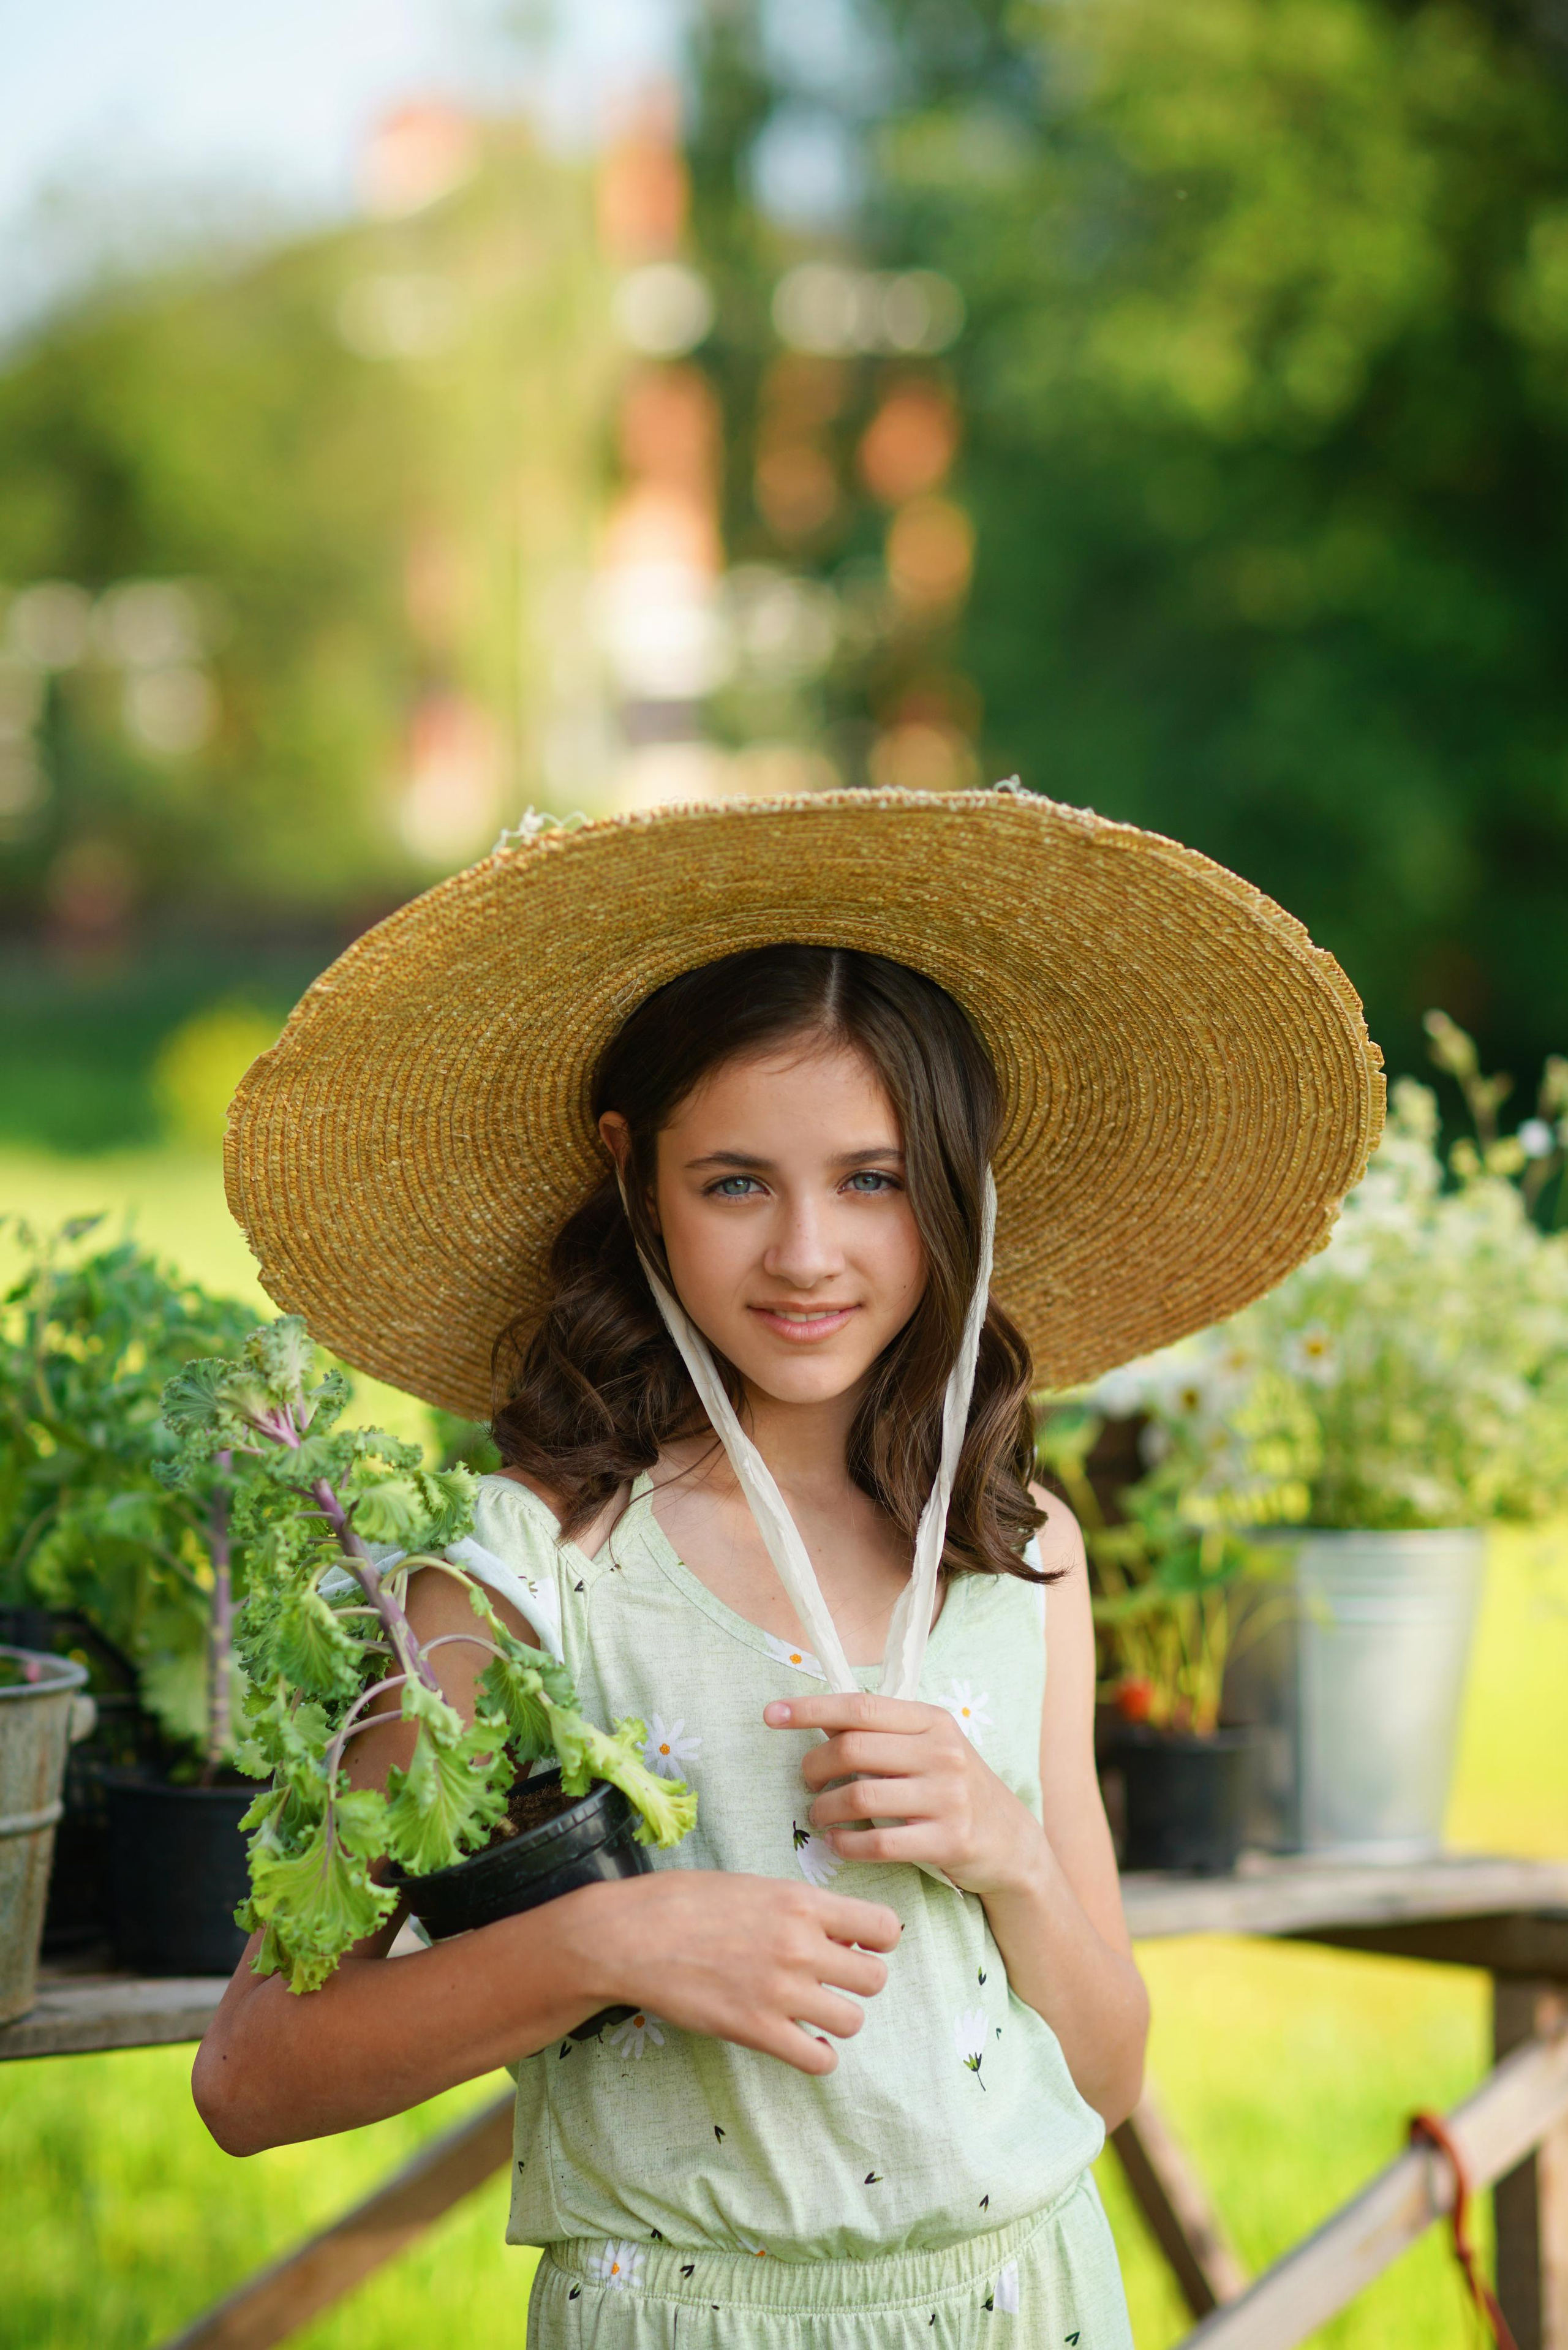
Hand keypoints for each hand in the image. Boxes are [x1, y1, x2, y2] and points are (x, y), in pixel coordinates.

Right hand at [571, 1867, 900, 2076]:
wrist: (632, 1937)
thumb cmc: (686, 1902)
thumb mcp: (752, 1886)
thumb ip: (799, 1909)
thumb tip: (838, 1934)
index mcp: (801, 1902)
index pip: (884, 1927)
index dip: (878, 1940)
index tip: (859, 1944)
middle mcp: (800, 1946)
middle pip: (875, 1979)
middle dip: (859, 1980)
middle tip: (832, 1979)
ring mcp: (781, 1991)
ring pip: (852, 2021)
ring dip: (837, 2018)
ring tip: (811, 2010)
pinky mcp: (757, 2030)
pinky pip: (819, 2060)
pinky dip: (816, 2055)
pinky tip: (799, 2040)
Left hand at [766, 1691, 1048, 1898]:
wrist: (1012, 1842)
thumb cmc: (953, 1788)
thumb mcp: (927, 1748)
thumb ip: (879, 1733)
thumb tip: (817, 1719)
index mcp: (931, 1720)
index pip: (859, 1706)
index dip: (809, 1708)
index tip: (770, 1714)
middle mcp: (942, 1752)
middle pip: (852, 1749)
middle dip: (814, 1766)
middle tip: (807, 1782)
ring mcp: (948, 1796)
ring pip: (859, 1796)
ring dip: (825, 1809)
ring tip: (819, 1815)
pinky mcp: (949, 1841)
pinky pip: (879, 1843)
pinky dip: (846, 1845)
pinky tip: (838, 1843)